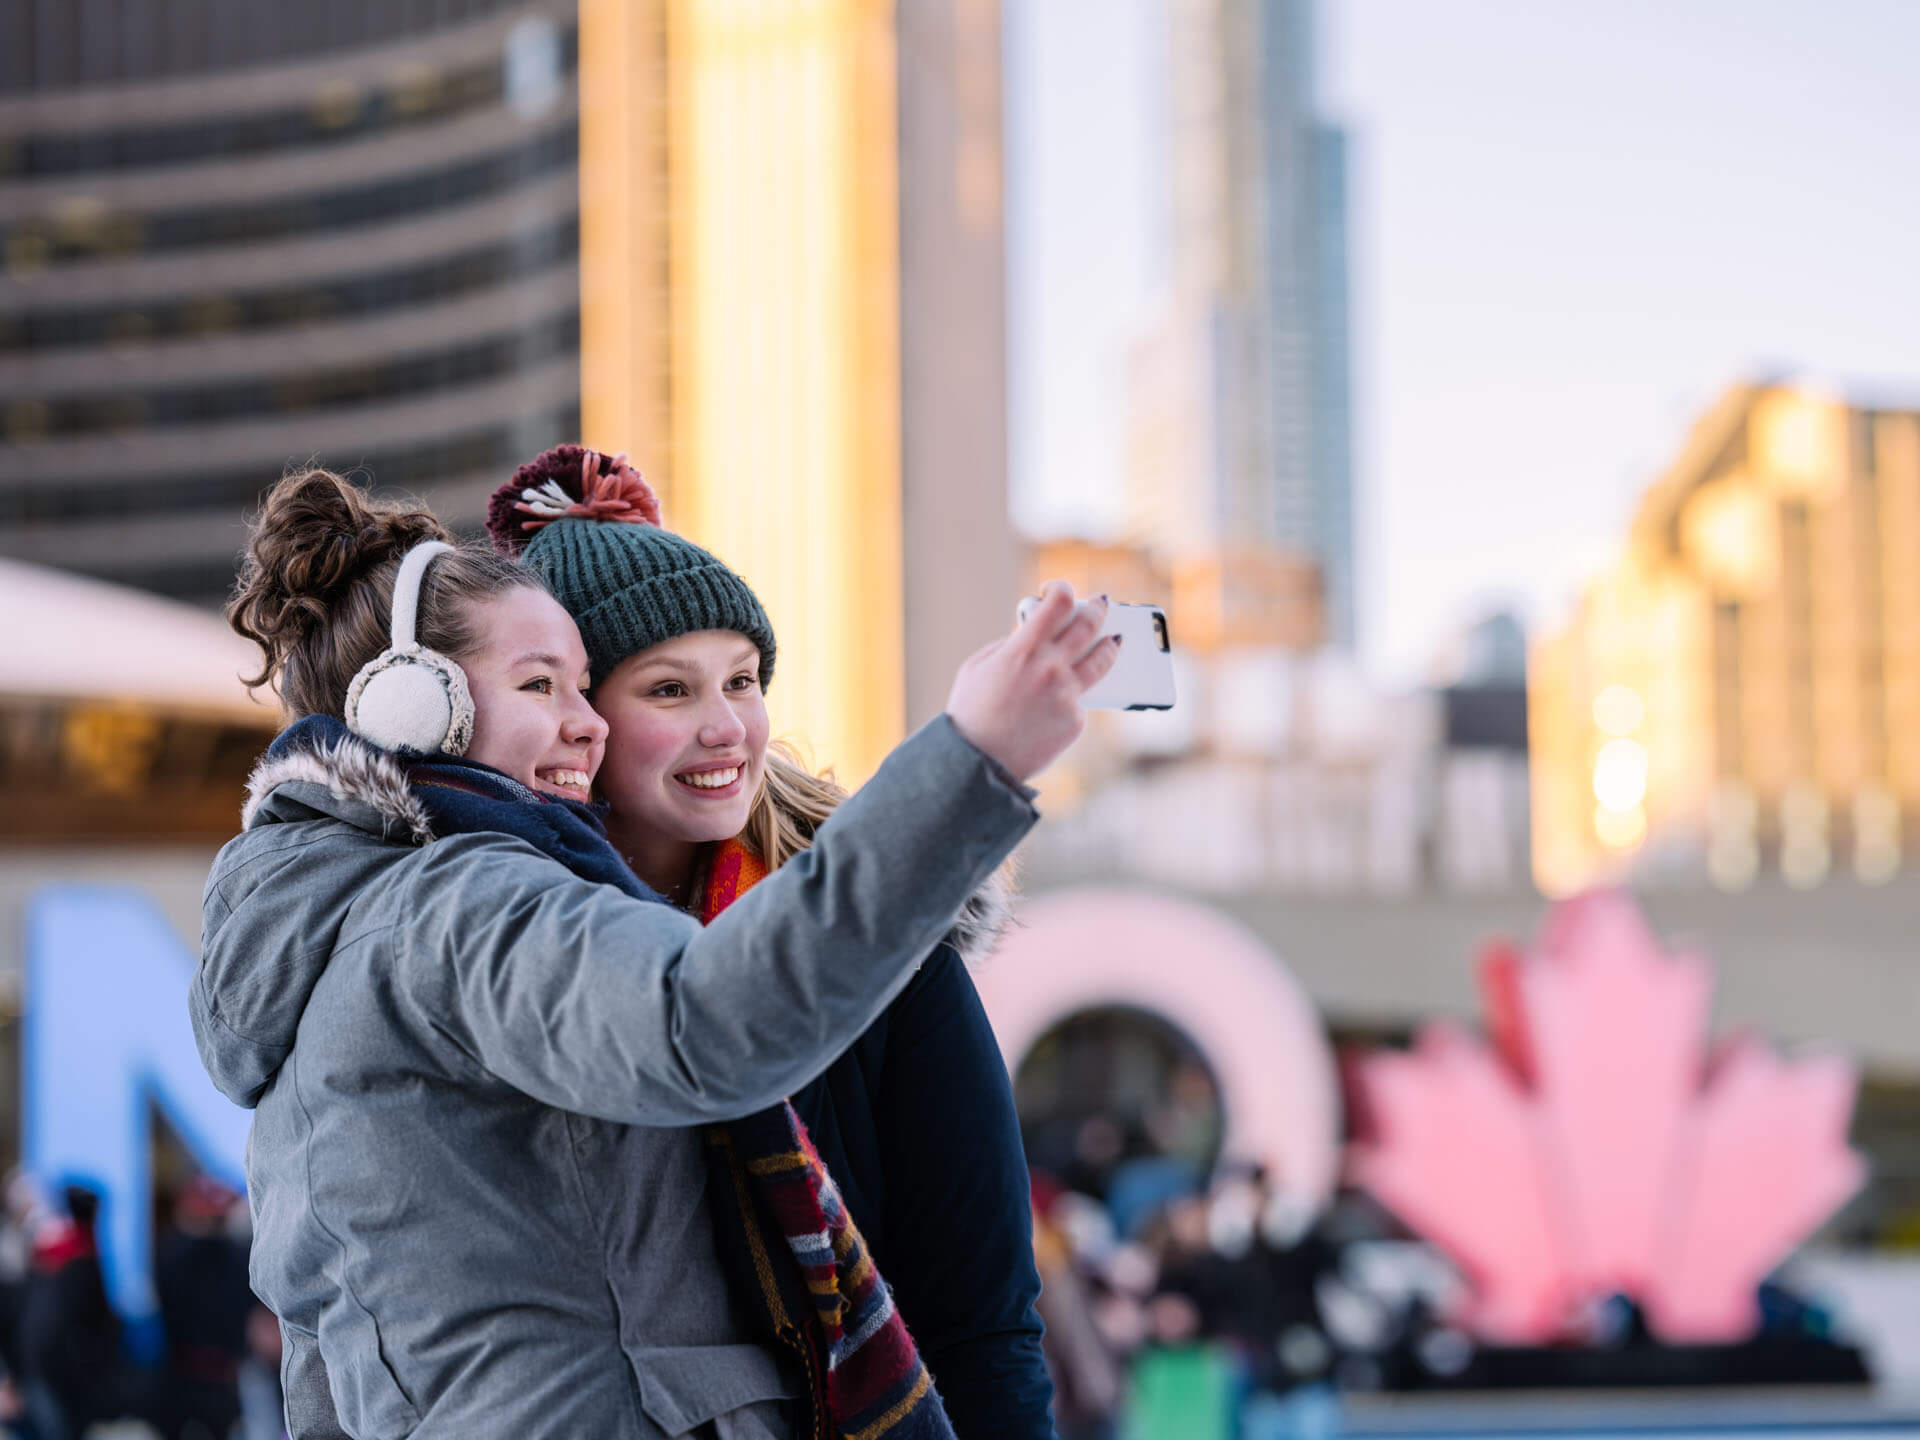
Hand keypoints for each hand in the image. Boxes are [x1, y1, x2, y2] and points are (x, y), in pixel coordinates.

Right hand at [944, 581, 1120, 780]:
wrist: (977, 761)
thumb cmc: (971, 712)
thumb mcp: (978, 666)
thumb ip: (1009, 645)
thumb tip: (1033, 635)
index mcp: (1024, 649)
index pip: (1058, 602)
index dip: (1061, 589)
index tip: (1058, 591)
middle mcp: (1051, 668)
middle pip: (1089, 625)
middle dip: (1097, 609)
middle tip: (1100, 605)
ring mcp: (1068, 695)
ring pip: (1103, 660)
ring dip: (1110, 644)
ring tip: (1113, 639)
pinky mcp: (1076, 721)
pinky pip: (1080, 700)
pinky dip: (1072, 697)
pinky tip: (1059, 703)